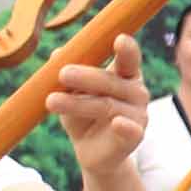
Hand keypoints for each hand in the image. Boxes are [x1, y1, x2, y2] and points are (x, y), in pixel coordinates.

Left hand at [44, 37, 149, 177]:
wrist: (91, 152)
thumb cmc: (84, 114)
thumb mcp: (73, 92)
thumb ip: (69, 75)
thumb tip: (57, 53)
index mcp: (126, 74)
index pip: (128, 58)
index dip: (126, 49)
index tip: (119, 38)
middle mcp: (136, 91)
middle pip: (110, 81)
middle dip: (86, 77)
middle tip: (62, 73)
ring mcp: (138, 114)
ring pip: (106, 105)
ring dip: (78, 103)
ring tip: (51, 101)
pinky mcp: (135, 136)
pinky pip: (131, 130)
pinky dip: (125, 126)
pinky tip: (117, 122)